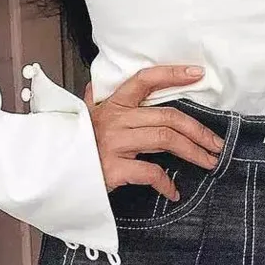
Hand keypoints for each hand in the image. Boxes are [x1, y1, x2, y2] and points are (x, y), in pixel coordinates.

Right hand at [84, 65, 224, 201]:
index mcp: (113, 105)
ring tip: (209, 161)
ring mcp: (115, 143)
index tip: (197, 73)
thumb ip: (91, 101)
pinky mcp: (114, 168)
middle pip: (168, 117)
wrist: (48, 172)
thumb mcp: (81, 118)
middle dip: (198, 130)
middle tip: (217, 143)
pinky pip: (151, 172)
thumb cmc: (70, 145)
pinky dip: (167, 183)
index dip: (172, 74)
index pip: (145, 80)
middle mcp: (116, 120)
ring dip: (193, 151)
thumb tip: (93, 87)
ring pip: (165, 140)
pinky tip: (173, 191)